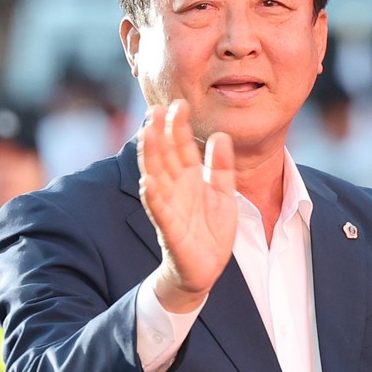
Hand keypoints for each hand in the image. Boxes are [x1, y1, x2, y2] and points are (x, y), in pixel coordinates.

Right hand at [135, 100, 239, 309]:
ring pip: (157, 177)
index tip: (179, 103)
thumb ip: (222, 166)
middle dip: (161, 133)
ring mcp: (170, 207)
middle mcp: (176, 188)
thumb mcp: (224, 193)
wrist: (206, 268)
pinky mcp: (170, 230)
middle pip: (165, 156)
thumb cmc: (211, 230)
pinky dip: (154, 197)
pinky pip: (159, 211)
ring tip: (147, 135)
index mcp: (189, 177)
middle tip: (157, 109)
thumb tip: (220, 135)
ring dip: (151, 157)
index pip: (181, 146)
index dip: (179, 126)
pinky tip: (148, 182)